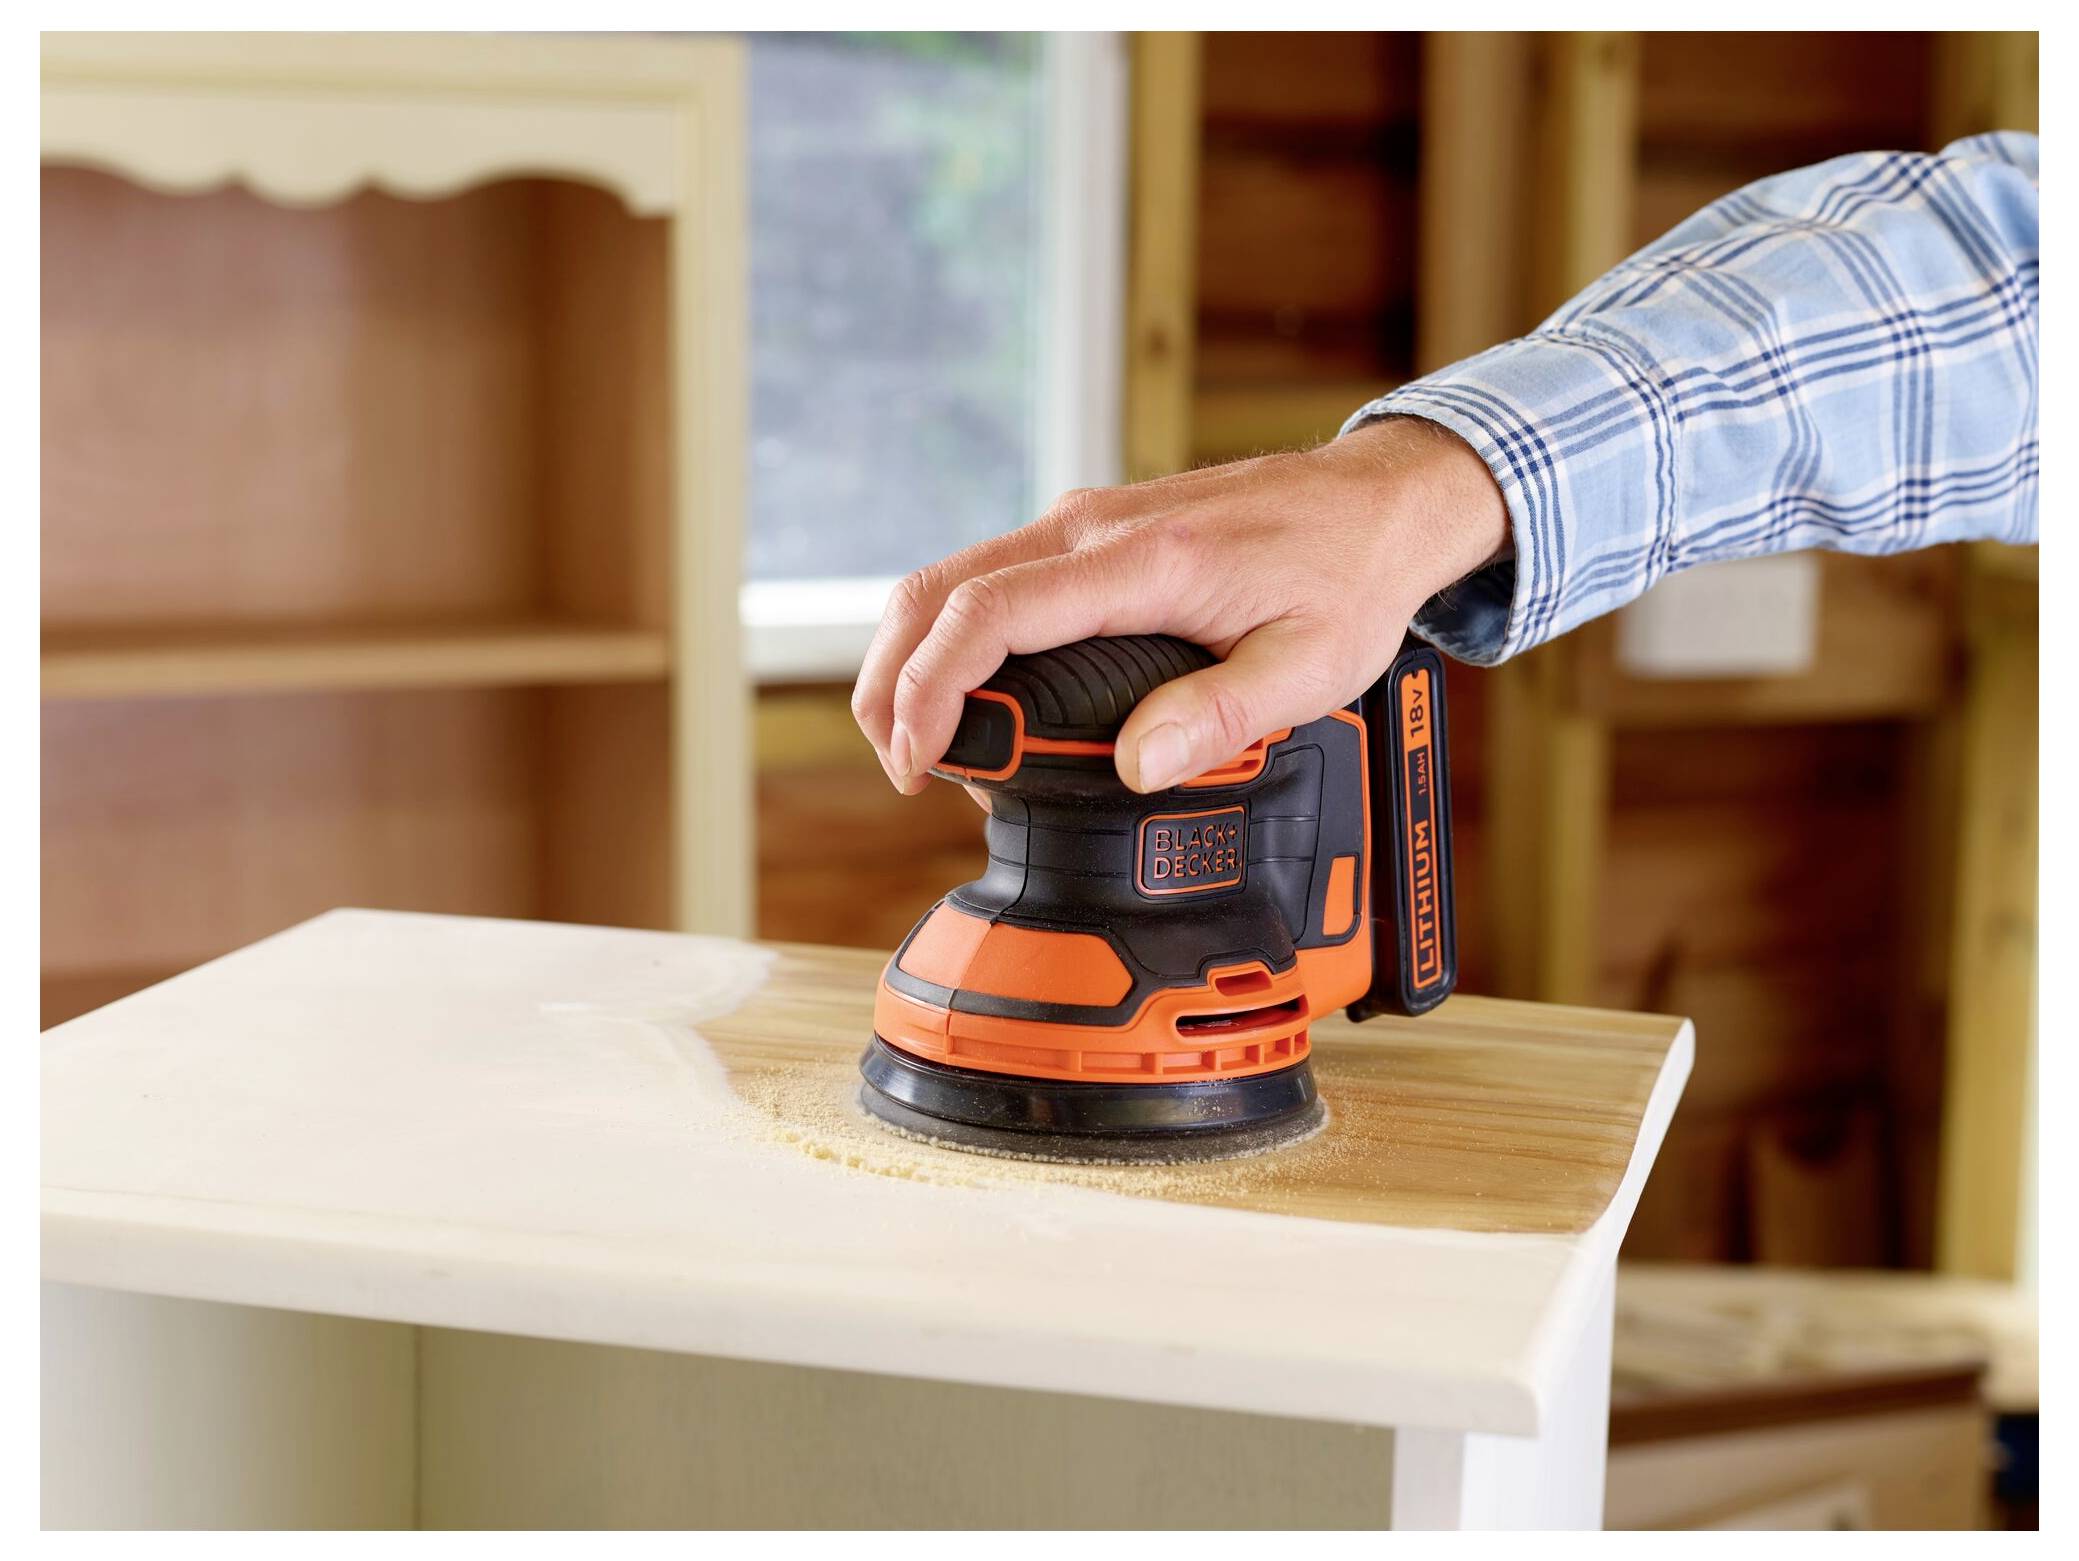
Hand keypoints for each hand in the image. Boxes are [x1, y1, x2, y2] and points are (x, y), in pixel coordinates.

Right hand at [850, 417, 1508, 794]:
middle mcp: (1092, 527)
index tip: (919, 759)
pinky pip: (992, 579)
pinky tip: (976, 701)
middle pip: (935, 590)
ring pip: (951, 580)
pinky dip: (956, 638)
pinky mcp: (1087, 533)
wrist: (1376, 500)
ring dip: (914, 659)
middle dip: (891, 681)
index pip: (989, 613)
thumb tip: (1134, 768)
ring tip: (927, 748)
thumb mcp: (1310, 666)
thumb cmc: (1347, 578)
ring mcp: (1082, 522)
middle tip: (903, 768)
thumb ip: (1222, 715)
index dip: (930, 689)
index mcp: (1141, 560)